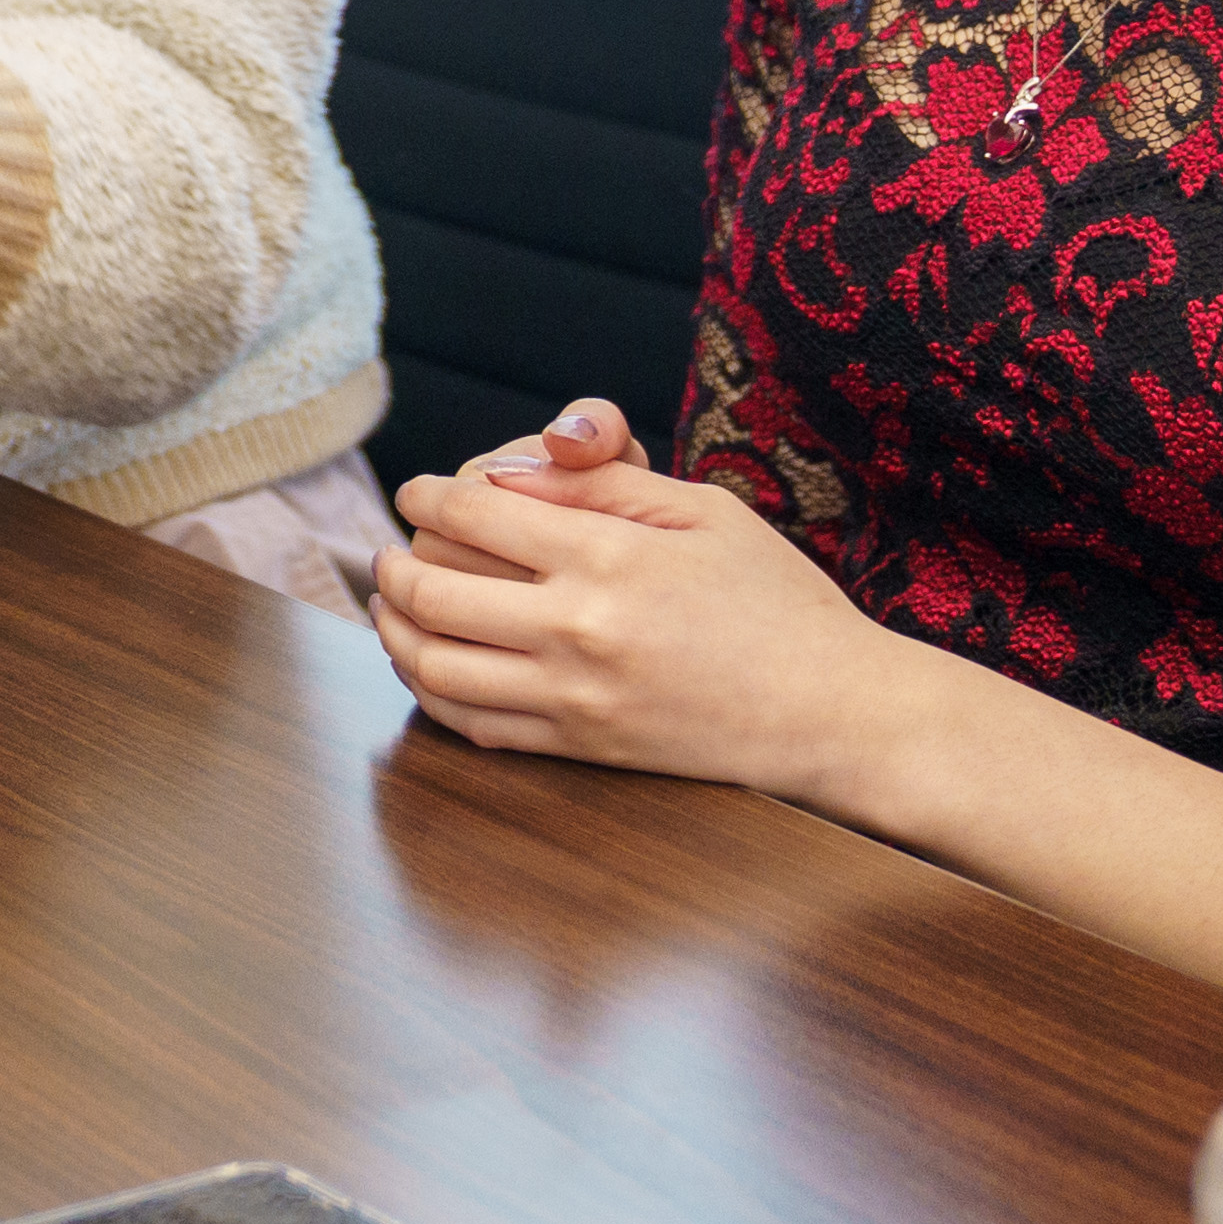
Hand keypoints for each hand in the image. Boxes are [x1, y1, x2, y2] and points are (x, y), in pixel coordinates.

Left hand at [368, 396, 901, 802]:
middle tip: (388, 550)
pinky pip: (475, 726)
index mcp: (609, 557)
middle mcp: (579, 630)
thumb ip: (601, 488)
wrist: (833, 713)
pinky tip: (428, 667)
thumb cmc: (777, 600)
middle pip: (433, 591)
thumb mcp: (703, 512)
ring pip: (436, 667)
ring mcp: (575, 699)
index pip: (473, 514)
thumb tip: (507, 474)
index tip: (416, 492)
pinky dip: (431, 693)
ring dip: (394, 630)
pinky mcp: (582, 749)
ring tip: (390, 606)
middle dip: (392, 563)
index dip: (427, 496)